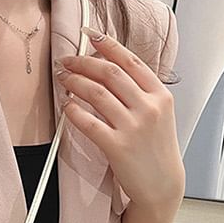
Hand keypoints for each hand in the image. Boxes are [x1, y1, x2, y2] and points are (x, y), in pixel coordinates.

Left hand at [55, 25, 184, 212]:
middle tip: (66, 61)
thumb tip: (109, 72)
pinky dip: (74, 111)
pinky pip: (89, 123)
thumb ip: (139, 93)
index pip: (130, 61)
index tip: (89, 38)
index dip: (107, 46)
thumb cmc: (154, 150)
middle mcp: (148, 107)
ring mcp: (133, 127)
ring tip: (62, 79)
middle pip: (110, 74)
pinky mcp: (117, 147)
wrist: (161, 184)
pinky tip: (66, 106)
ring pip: (98, 94)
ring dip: (75, 83)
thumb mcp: (157, 114)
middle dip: (83, 63)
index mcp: (159, 95)